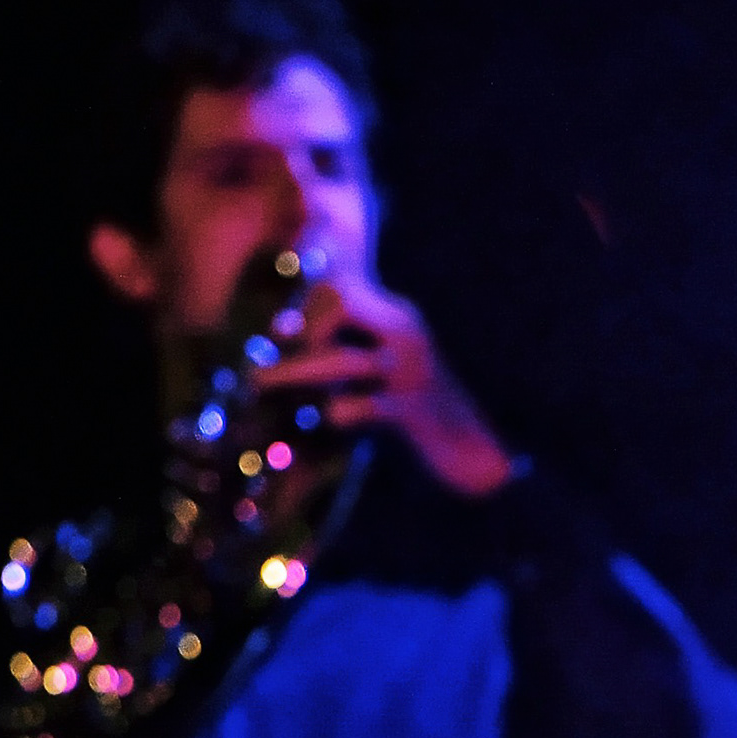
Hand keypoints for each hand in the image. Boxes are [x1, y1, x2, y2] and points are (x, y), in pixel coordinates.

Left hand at [257, 267, 521, 497]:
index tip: (274, 326)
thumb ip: (346, 349)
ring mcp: (411, 371)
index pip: (341, 285)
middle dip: (298, 323)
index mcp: (396, 317)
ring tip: (258, 382)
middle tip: (269, 350)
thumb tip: (286, 340)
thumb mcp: (384, 369)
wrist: (478, 451)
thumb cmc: (420, 413)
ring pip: (341, 359)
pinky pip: (364, 405)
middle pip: (339, 302)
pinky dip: (338, 411)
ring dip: (292, 371)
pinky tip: (326, 418)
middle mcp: (404, 334)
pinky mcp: (414, 410)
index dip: (302, 299)